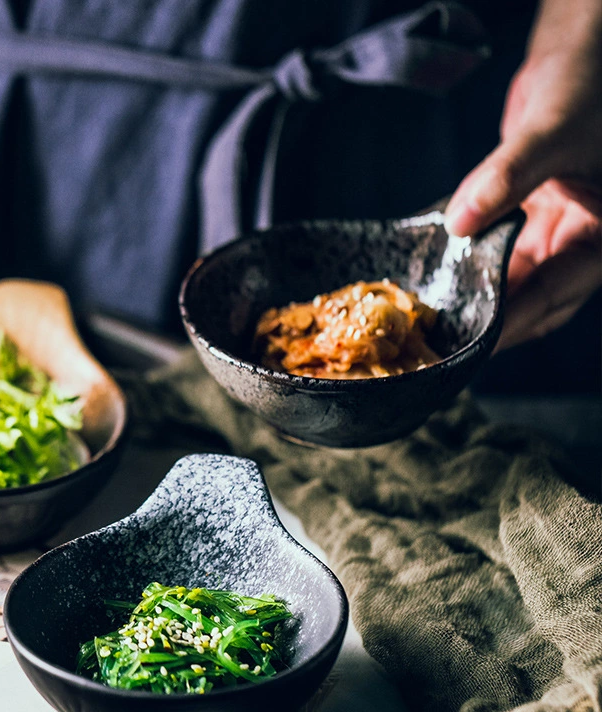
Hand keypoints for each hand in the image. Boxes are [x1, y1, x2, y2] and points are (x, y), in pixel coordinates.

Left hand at [444, 0, 601, 350]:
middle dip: (491, 321)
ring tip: (437, 316)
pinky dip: (474, 263)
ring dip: (479, 296)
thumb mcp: (553, 130)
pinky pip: (501, 252)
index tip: (469, 342)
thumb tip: (462, 221)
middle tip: (444, 341)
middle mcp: (584, 241)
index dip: (510, 322)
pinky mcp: (532, 218)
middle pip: (534, 300)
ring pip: (516, 281)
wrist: (582, 57)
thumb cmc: (590, 85)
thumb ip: (508, 175)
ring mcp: (558, 232)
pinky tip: (445, 273)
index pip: (553, 295)